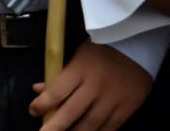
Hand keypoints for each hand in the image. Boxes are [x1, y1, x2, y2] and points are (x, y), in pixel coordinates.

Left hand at [30, 41, 152, 129]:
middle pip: (72, 112)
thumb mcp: (77, 56)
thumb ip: (60, 75)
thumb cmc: (101, 50)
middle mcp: (95, 86)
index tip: (33, 112)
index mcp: (80, 69)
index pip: (57, 91)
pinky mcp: (129, 107)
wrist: (136, 46)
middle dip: (55, 127)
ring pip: (91, 124)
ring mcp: (113, 98)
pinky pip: (111, 127)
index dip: (42, 104)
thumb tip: (38, 90)